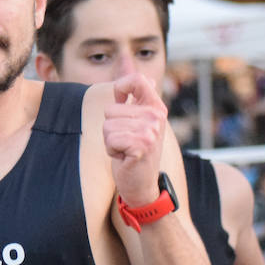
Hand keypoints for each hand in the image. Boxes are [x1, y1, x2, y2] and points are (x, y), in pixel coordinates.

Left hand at [103, 73, 168, 206]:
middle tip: (126, 142)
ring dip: (111, 141)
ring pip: (107, 126)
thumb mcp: (140, 123)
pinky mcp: (141, 145)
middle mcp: (156, 116)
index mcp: (156, 107)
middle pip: (111, 109)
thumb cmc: (135, 153)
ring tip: (125, 150)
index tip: (119, 103)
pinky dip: (111, 151)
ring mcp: (150, 130)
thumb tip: (144, 78)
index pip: (137, 79)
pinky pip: (110, 139)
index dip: (120, 88)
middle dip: (111, 129)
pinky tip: (124, 158)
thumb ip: (140, 101)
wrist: (142, 185)